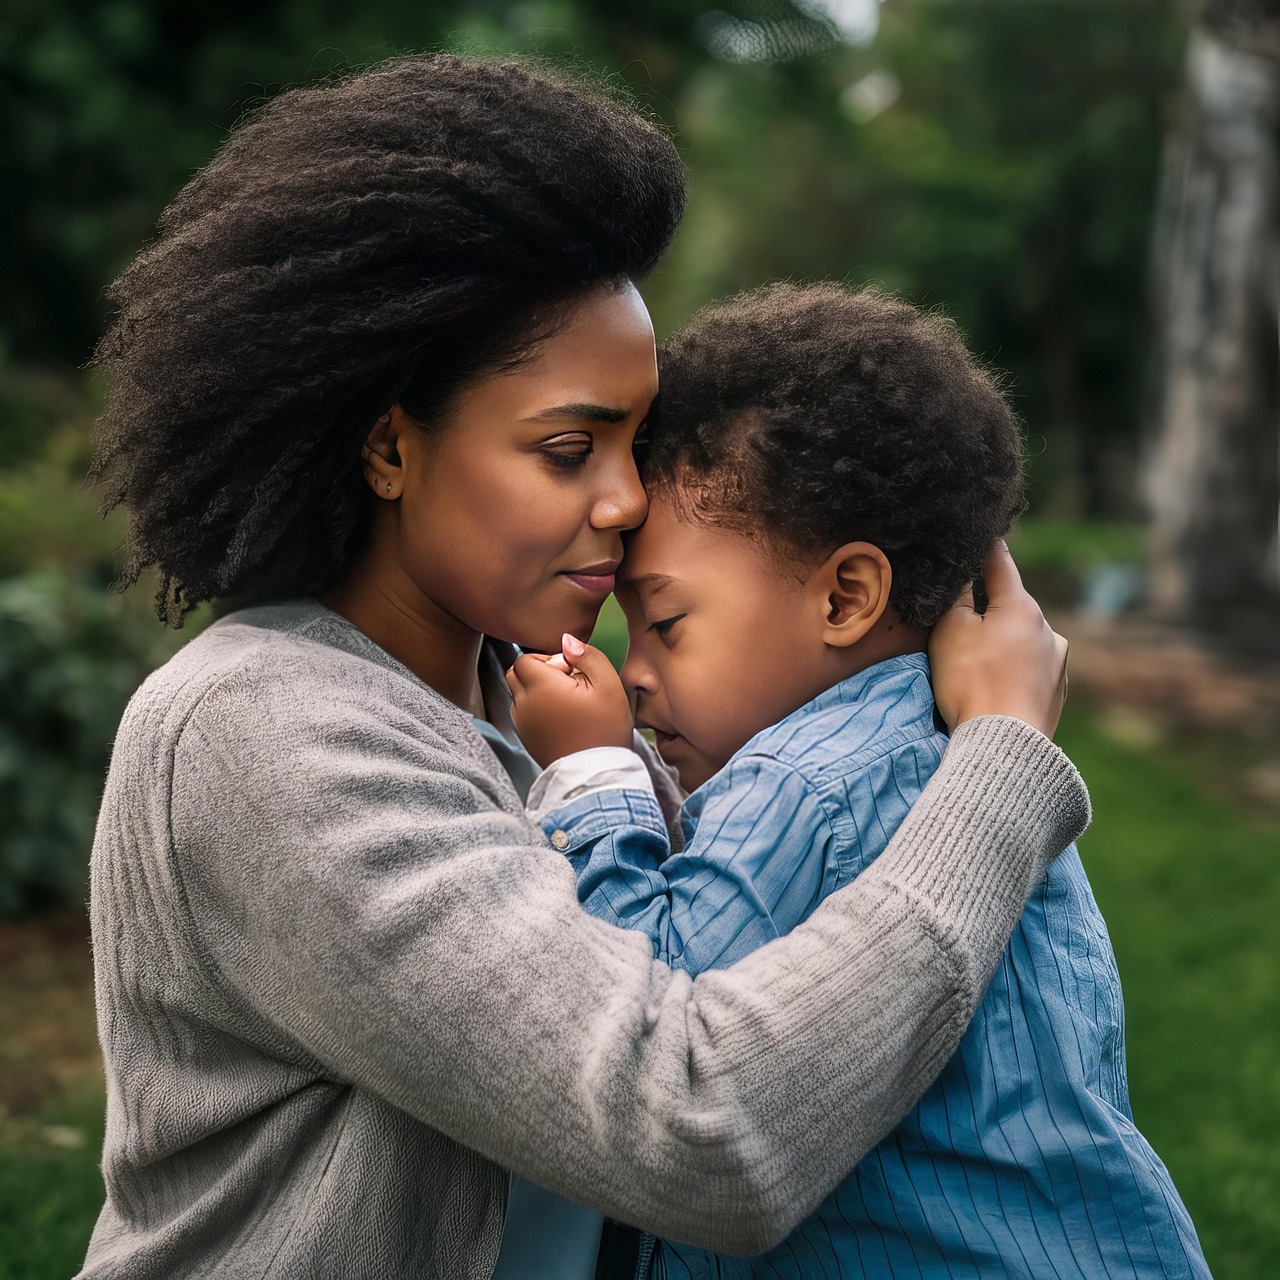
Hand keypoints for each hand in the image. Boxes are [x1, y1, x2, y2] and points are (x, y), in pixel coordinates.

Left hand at [507, 634, 634, 767]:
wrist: (598, 775)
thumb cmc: (605, 728)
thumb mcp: (608, 684)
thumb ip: (587, 655)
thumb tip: (566, 640)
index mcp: (541, 687)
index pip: (525, 658)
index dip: (548, 659)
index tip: (571, 673)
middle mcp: (524, 704)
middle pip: (516, 674)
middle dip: (537, 672)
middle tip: (567, 684)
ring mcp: (522, 724)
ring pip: (518, 694)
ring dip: (536, 691)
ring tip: (566, 703)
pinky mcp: (526, 739)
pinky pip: (522, 714)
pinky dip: (536, 709)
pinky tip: (561, 718)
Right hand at [929, 540, 1067, 737]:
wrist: (1004, 745)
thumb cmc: (972, 681)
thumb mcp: (951, 631)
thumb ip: (958, 598)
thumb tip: (966, 577)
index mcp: (1021, 607)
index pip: (1001, 564)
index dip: (987, 548)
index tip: (984, 532)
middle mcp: (1048, 629)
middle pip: (1012, 607)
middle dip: (990, 609)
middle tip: (961, 623)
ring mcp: (1057, 663)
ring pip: (1024, 640)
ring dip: (1004, 643)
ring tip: (978, 666)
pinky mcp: (1057, 694)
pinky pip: (1030, 671)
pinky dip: (1014, 672)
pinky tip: (996, 688)